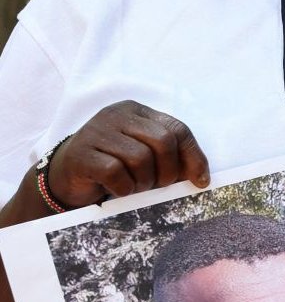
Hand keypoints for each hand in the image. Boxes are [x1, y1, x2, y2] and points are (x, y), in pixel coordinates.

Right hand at [41, 101, 208, 209]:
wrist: (67, 175)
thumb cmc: (115, 165)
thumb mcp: (145, 155)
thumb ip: (170, 156)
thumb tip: (201, 177)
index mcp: (137, 112)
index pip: (178, 129)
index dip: (193, 157)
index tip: (200, 181)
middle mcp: (117, 115)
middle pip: (163, 142)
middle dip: (168, 171)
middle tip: (159, 185)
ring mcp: (96, 132)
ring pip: (140, 158)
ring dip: (144, 182)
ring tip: (135, 187)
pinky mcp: (81, 154)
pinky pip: (115, 172)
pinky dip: (123, 187)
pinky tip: (118, 189)